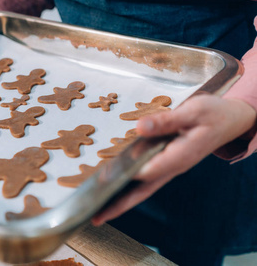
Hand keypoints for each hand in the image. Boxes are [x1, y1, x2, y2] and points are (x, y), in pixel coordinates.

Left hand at [92, 94, 256, 225]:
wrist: (231, 121)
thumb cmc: (213, 115)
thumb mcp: (193, 111)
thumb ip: (166, 121)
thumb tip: (140, 127)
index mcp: (180, 156)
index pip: (149, 170)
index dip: (127, 175)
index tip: (105, 181)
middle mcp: (174, 167)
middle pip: (143, 191)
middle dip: (120, 204)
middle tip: (97, 216)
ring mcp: (171, 168)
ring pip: (144, 189)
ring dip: (123, 200)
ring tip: (100, 210)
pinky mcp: (168, 164)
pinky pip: (146, 179)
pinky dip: (130, 186)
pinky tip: (116, 189)